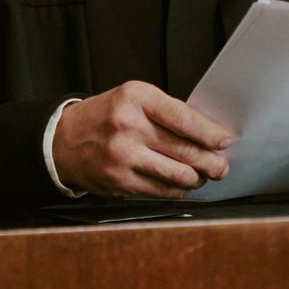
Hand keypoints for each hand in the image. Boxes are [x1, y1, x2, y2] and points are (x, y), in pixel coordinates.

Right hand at [51, 81, 231, 198]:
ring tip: (203, 176)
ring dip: (197, 179)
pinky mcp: (119, 180)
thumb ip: (167, 112)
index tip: (223, 141)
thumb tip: (208, 134)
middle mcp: (128, 126)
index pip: (184, 119)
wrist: (64, 140)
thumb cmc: (106, 117)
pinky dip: (177, 190)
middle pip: (185, 150)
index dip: (210, 134)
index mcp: (136, 98)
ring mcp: (122, 156)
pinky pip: (160, 190)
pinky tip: (181, 185)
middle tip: (221, 167)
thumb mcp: (134, 98)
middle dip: (211, 162)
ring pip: (177, 175)